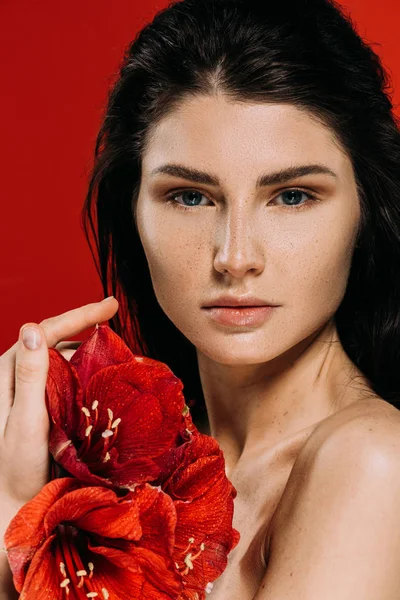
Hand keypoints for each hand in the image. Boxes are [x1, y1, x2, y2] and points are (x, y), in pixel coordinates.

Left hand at [0, 297, 118, 522]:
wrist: (17, 502)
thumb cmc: (15, 467)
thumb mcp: (25, 421)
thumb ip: (29, 376)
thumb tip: (33, 327)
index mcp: (8, 372)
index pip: (47, 331)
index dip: (80, 314)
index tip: (112, 305)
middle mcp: (22, 375)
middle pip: (62, 341)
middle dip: (93, 333)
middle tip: (123, 336)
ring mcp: (38, 390)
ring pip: (70, 361)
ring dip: (96, 357)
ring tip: (125, 362)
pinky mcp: (51, 404)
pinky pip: (75, 380)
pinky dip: (95, 377)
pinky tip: (112, 382)